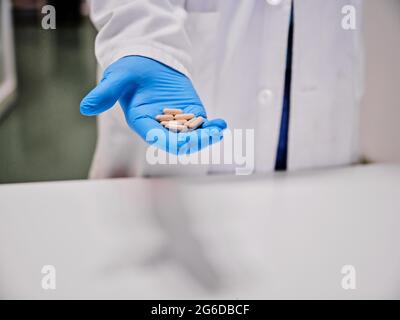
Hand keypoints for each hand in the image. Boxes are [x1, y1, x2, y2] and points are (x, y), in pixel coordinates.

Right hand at [80, 56, 226, 153]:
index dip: (170, 141)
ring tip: (219, 129)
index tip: (185, 140)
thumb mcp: (116, 78)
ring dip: (207, 137)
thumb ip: (105, 93)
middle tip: (210, 134)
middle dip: (195, 142)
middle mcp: (161, 126)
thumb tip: (85, 108)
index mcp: (142, 122)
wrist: (147, 61)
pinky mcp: (190, 113)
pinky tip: (221, 124)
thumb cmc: (130, 70)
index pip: (155, 138)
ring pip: (194, 137)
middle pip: (179, 142)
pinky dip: (212, 127)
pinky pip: (202, 126)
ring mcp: (178, 121)